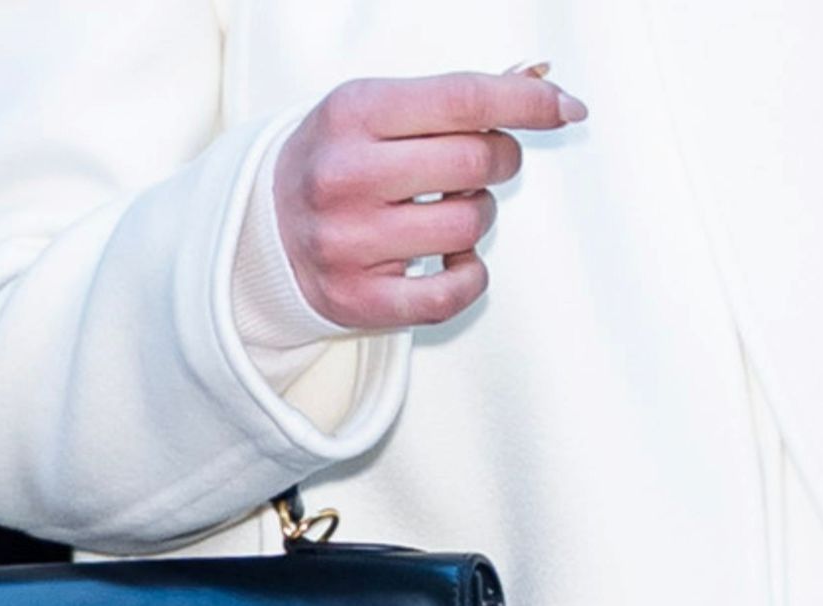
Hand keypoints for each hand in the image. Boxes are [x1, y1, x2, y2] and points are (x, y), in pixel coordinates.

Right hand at [272, 70, 586, 329]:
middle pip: (475, 162)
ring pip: (469, 226)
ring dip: (477, 217)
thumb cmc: (333, 164)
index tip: (565, 107)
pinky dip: (470, 277)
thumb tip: (546, 89)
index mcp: (351, 116)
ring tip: (445, 213)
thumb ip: (451, 101)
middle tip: (480, 165)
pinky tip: (452, 262)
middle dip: (497, 161)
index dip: (530, 101)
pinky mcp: (355, 299)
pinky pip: (452, 293)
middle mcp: (343, 177)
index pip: (464, 100)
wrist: (257, 232)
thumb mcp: (375, 110)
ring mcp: (346, 243)